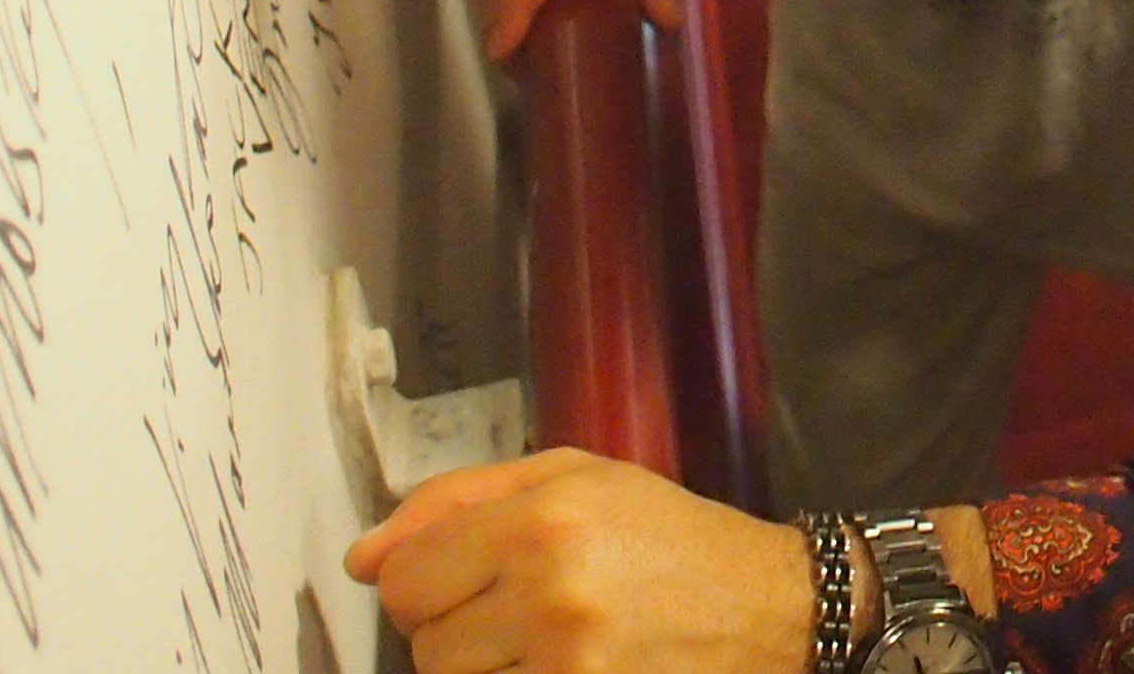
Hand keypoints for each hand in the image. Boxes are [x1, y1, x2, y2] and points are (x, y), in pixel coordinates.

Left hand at [349, 451, 808, 673]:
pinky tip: (560, 665)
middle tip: (516, 612)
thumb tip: (364, 558)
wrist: (769, 605)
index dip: (420, 584)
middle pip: (424, 646)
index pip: (403, 579)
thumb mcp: (575, 478)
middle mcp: (551, 592)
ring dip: (485, 671)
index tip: (457, 582)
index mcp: (542, 519)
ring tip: (542, 644)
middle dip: (457, 632)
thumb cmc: (669, 538)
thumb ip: (458, 502)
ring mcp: (570, 664)